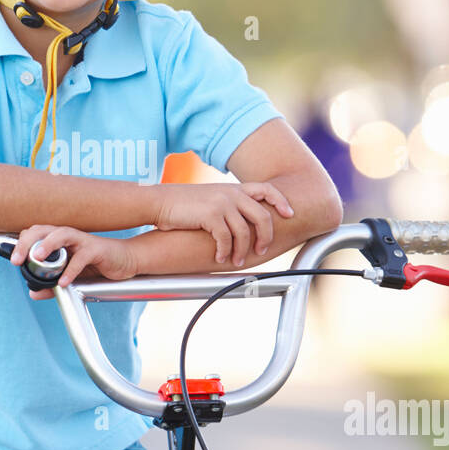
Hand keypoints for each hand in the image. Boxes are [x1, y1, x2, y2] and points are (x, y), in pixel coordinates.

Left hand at [8, 226, 137, 299]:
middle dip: (27, 242)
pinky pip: (81, 257)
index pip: (35, 233)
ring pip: (61, 235)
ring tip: (37, 258)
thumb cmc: (97, 265)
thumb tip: (33, 293)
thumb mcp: (70, 277)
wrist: (125, 261)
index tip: (13, 260)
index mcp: (59, 240)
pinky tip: (63, 282)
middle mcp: (68, 236)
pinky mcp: (96, 250)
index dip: (22, 243)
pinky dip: (71, 270)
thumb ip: (51, 285)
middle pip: (43, 230)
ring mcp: (82, 241)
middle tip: (17, 260)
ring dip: (47, 245)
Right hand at [154, 181, 293, 265]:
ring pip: (245, 231)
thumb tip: (241, 224)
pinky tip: (219, 258)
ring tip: (237, 260)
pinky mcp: (210, 215)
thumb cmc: (182, 205)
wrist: (159, 201)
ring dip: (243, 250)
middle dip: (266, 236)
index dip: (281, 201)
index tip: (289, 214)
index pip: (267, 189)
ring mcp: (222, 203)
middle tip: (262, 250)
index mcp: (233, 188)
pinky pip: (226, 239)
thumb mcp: (210, 199)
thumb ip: (228, 206)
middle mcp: (231, 193)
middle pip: (262, 216)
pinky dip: (224, 251)